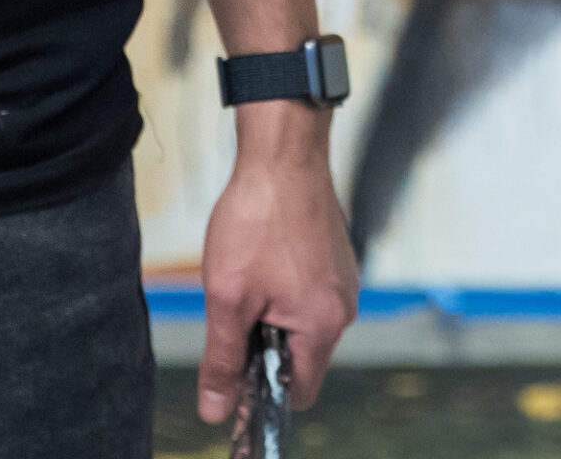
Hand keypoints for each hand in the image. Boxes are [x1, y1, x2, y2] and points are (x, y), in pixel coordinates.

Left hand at [196, 108, 357, 422]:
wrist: (283, 148)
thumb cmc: (257, 216)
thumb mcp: (227, 295)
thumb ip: (222, 359)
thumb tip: (216, 411)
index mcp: (324, 325)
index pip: (298, 392)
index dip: (262, 389)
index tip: (231, 366)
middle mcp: (344, 305)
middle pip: (300, 355)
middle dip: (262, 341)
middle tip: (233, 304)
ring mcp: (343, 277)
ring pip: (301, 319)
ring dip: (270, 310)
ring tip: (245, 271)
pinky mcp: (334, 253)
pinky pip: (307, 288)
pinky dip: (281, 283)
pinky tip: (260, 251)